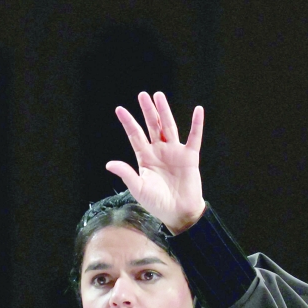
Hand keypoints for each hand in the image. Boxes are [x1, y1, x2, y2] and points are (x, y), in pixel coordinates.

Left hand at [105, 91, 205, 233]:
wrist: (178, 213)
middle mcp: (159, 151)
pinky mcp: (190, 157)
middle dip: (147, 111)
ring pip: (169, 127)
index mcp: (145, 158)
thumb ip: (126, 174)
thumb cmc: (156, 203)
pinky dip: (196, 124)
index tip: (119, 109)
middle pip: (152, 126)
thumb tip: (109, 164)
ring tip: (159, 96)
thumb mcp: (138, 188)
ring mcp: (175, 152)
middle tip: (142, 95)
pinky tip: (198, 110)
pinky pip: (194, 137)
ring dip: (164, 112)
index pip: (135, 135)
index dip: (128, 122)